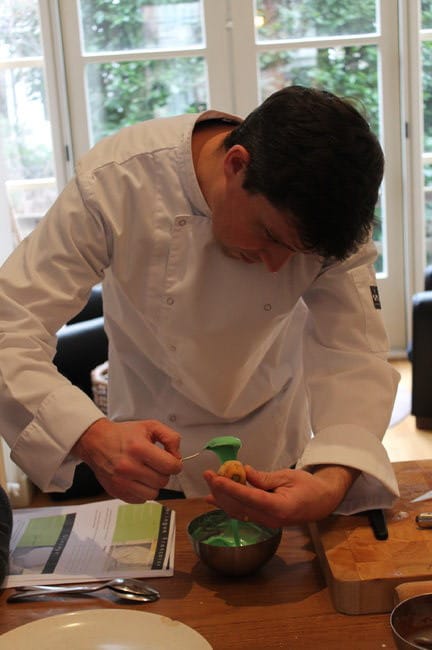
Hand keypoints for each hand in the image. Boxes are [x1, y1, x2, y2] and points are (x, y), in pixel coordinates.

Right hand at [72, 418, 181, 502]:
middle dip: (164, 473)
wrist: (96, 441)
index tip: (171, 461)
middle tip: (156, 464)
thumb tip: (177, 457)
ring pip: (153, 494)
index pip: (170, 466)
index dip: (175, 464)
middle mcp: (129, 467)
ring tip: (146, 473)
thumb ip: (170, 438)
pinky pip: (140, 500)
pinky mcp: (117, 492)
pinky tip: (137, 480)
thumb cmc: (123, 434)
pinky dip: (142, 492)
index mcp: (139, 448)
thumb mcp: (150, 426)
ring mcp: (122, 482)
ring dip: (154, 484)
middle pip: (163, 481)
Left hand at [203, 464, 358, 527]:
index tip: (216, 479)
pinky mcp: (263, 521)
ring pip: (239, 511)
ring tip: (209, 483)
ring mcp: (267, 523)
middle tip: (208, 475)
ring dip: (222, 498)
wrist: (322, 502)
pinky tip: (215, 498)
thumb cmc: (308, 486)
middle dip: (221, 491)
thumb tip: (244, 472)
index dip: (231, 489)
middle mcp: (271, 519)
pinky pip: (243, 513)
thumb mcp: (288, 476)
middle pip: (240, 506)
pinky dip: (228, 504)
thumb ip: (264, 478)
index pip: (250, 498)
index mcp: (280, 508)